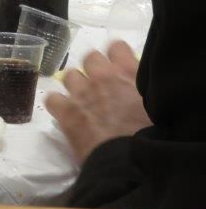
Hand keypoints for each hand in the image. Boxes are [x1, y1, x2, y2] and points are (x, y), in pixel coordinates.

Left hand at [45, 40, 151, 163]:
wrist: (131, 162)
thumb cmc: (152, 136)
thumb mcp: (156, 107)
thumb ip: (144, 90)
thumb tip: (140, 89)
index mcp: (129, 73)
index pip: (116, 46)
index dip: (116, 55)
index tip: (118, 67)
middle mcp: (102, 76)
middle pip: (90, 57)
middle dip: (95, 69)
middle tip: (102, 86)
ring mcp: (81, 92)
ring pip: (69, 75)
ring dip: (76, 85)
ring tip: (84, 100)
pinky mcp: (65, 111)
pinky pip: (52, 98)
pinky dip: (58, 104)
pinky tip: (66, 113)